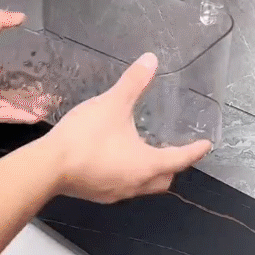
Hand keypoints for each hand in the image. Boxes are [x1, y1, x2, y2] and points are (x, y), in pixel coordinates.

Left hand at [0, 11, 48, 124]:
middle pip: (14, 87)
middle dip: (33, 87)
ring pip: (17, 103)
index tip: (42, 64)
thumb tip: (22, 16)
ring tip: (53, 101)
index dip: (23, 66)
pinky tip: (43, 114)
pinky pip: (13, 116)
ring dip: (34, 103)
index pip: (7, 67)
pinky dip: (27, 116)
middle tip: (53, 84)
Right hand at [41, 53, 210, 203]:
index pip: (179, 159)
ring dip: (150, 172)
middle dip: (173, 166)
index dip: (194, 151)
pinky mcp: (97, 194)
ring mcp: (115, 194)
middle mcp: (135, 184)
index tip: (206, 145)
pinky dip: (130, 174)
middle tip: (175, 149)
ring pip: (143, 186)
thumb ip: (133, 82)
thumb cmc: (87, 136)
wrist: (47, 166)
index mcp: (146, 165)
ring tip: (147, 152)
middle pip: (164, 180)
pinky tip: (118, 159)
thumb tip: (151, 60)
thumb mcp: (113, 104)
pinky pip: (124, 187)